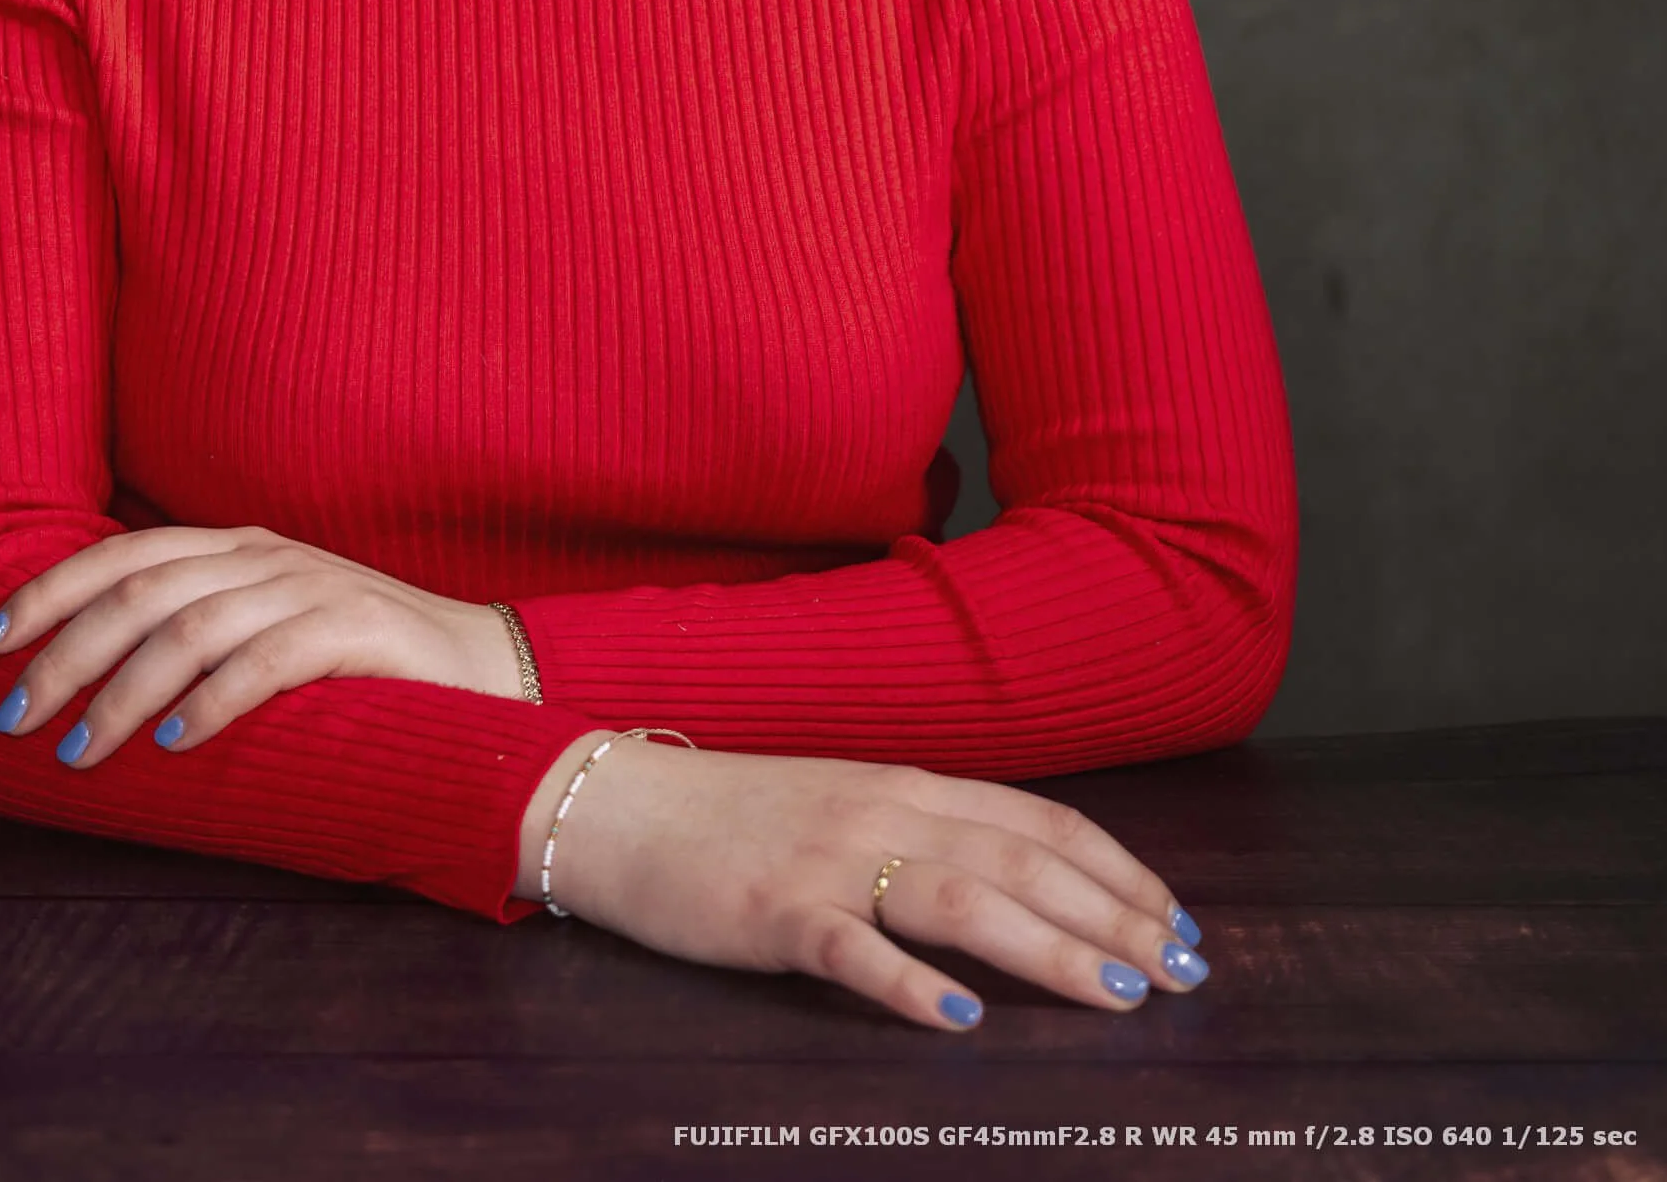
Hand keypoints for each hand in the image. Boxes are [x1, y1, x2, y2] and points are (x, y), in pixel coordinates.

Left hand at [0, 524, 520, 762]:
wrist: (484, 667)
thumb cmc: (358, 663)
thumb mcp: (267, 628)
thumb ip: (197, 633)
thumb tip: (92, 676)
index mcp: (236, 548)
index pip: (125, 553)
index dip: (50, 590)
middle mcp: (264, 557)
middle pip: (142, 591)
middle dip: (66, 652)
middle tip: (14, 716)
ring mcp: (310, 588)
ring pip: (191, 628)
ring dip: (122, 691)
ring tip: (79, 749)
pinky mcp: (354, 631)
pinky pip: (266, 662)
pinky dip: (210, 703)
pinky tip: (172, 744)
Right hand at [521, 738, 1208, 1033]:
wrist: (617, 804)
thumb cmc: (736, 816)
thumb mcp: (846, 806)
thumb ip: (926, 833)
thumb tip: (1026, 885)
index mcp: (907, 784)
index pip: (1041, 824)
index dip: (1121, 873)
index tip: (1184, 925)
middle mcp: (882, 811)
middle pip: (1021, 863)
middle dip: (1116, 919)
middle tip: (1186, 975)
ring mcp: (828, 860)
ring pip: (959, 900)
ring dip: (1049, 948)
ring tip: (1118, 995)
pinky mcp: (773, 911)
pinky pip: (851, 948)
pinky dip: (909, 982)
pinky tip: (959, 1017)